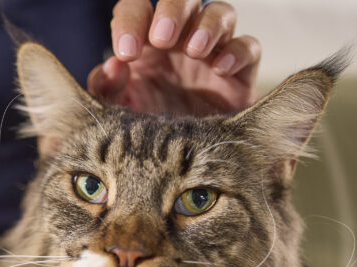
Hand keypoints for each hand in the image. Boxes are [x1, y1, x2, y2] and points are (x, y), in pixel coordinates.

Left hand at [88, 0, 260, 115]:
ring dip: (208, 25)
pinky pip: (249, 47)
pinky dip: (237, 52)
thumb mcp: (119, 112)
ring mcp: (213, 51)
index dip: (130, 21)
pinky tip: (220, 70)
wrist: (187, 161)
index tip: (128, 52)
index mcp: (145, 41)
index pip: (136, 9)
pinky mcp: (241, 71)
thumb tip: (112, 65)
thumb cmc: (148, 130)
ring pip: (220, 12)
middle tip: (162, 38)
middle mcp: (181, 38)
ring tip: (195, 51)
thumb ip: (107, 89)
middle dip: (172, 11)